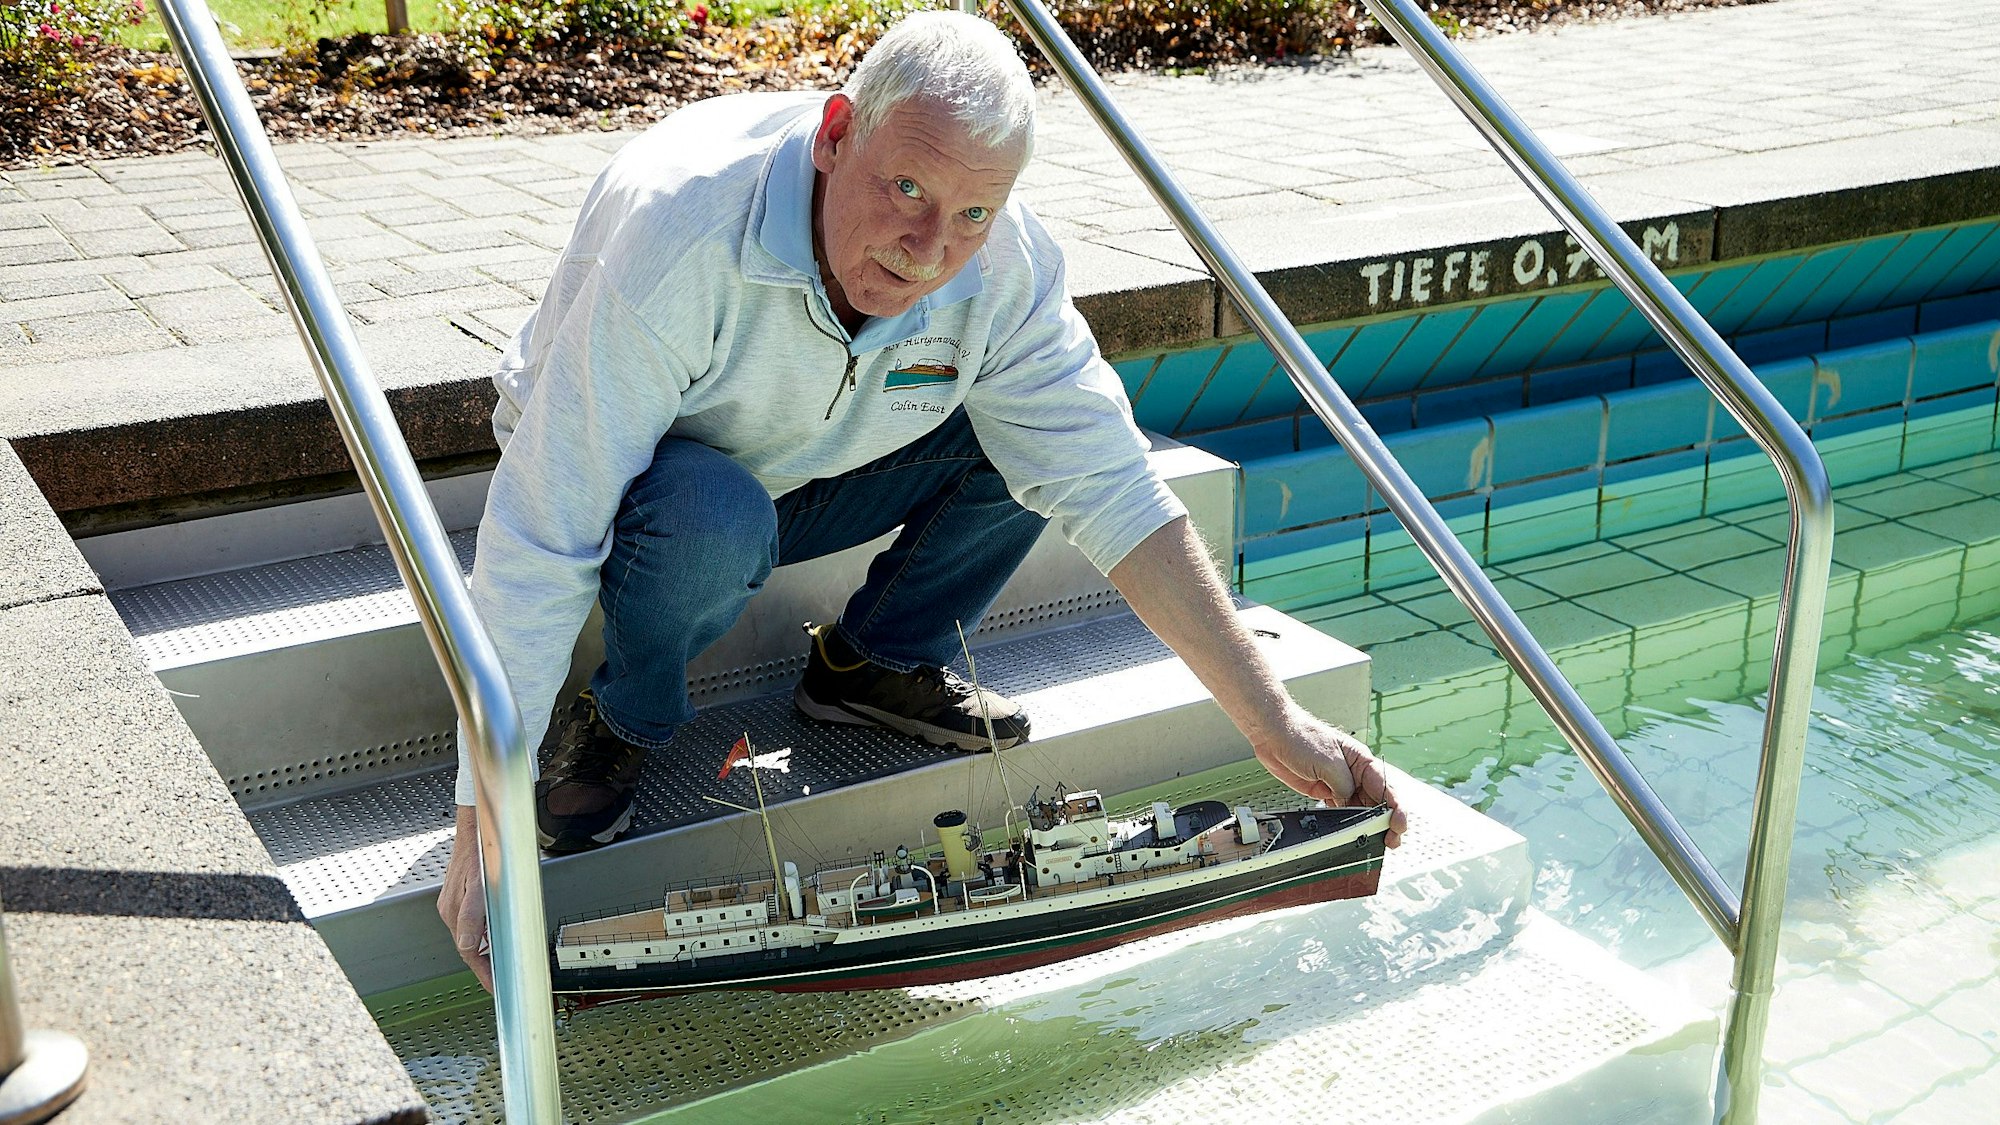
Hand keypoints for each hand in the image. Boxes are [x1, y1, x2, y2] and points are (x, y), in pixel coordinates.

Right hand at [437, 805, 494, 991]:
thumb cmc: (480, 851)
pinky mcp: (462, 895)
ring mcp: (455, 902)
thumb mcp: (479, 886)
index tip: (494, 988)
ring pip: (470, 936)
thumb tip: (469, 946)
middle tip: (500, 981)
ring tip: (500, 966)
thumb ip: (473, 917)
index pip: (468, 952)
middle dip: (484, 966)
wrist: (477, 825)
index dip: (483, 973)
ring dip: (485, 952)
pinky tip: (494, 936)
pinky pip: (472, 923)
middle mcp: (451, 910)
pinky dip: (484, 934)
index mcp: (453, 912)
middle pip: (469, 947)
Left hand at [1254, 708, 1407, 848]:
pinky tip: (1349, 832)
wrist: (1274, 735)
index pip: (1386, 787)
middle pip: (1377, 802)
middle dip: (1386, 821)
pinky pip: (1341, 811)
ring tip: (1372, 840)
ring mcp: (1338, 784)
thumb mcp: (1329, 762)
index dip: (1396, 808)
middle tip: (1390, 840)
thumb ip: (1343, 786)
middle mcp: (1353, 774)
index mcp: (1361, 761)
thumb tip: (1349, 804)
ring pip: (1360, 809)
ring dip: (1367, 825)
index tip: (1398, 824)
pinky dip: (1346, 823)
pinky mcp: (1324, 792)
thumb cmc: (1302, 736)